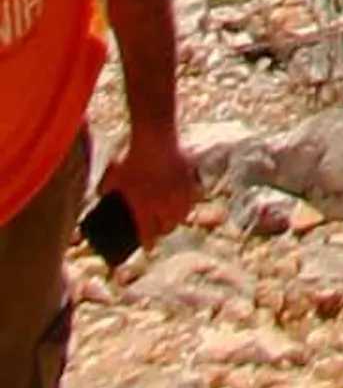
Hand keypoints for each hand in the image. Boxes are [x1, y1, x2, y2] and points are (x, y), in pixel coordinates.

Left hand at [101, 133, 197, 255]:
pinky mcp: (190, 179)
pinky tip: (191, 199)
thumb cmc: (131, 158)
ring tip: (176, 217)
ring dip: (179, 218)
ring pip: (184, 214)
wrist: (154, 140)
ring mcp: (179, 193)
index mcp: (144, 209)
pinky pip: (197, 194)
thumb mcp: (112, 174)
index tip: (148, 248)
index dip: (148, 244)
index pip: (147, 236)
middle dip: (164, 231)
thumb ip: (104, 187)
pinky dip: (193, 199)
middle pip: (168, 227)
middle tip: (160, 229)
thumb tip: (100, 194)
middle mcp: (163, 206)